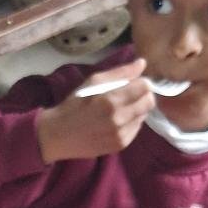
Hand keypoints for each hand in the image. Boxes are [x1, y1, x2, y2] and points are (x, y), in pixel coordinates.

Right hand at [35, 59, 153, 163]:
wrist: (58, 135)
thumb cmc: (74, 104)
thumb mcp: (93, 82)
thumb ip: (120, 72)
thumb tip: (142, 63)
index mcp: (111, 100)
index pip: (145, 87)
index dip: (142, 82)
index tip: (134, 83)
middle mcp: (119, 119)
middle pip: (149, 102)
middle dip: (143, 95)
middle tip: (130, 94)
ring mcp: (121, 134)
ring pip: (144, 115)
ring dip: (137, 109)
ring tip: (120, 108)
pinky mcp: (120, 145)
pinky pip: (136, 128)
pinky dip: (131, 121)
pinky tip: (117, 120)